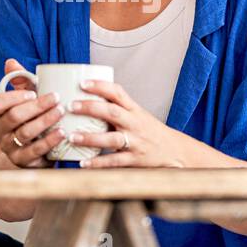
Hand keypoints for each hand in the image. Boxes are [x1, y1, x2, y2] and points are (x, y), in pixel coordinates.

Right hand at [0, 58, 65, 167]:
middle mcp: (0, 132)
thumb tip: (11, 62)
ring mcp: (10, 148)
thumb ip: (18, 81)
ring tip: (61, 111)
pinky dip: (49, 141)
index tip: (32, 92)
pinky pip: (35, 151)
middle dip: (36, 106)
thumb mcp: (21, 100)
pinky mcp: (23, 161)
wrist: (25, 153)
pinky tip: (62, 132)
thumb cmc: (26, 120)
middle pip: (14, 117)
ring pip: (25, 133)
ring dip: (45, 121)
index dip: (13, 97)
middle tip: (56, 98)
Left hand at [67, 79, 186, 168]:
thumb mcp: (137, 115)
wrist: (175, 151)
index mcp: (134, 110)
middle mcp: (135, 124)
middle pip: (113, 112)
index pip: (118, 92)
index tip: (82, 83)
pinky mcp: (135, 159)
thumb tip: (86, 100)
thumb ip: (117, 109)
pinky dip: (98, 163)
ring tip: (72, 136)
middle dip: (91, 108)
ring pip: (112, 139)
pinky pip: (115, 161)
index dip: (100, 86)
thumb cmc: (150, 131)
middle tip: (71, 106)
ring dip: (91, 138)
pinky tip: (83, 163)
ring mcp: (136, 142)